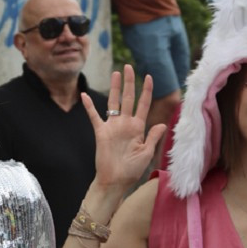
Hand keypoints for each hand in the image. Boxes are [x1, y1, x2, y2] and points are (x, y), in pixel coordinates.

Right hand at [82, 65, 166, 191]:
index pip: (143, 105)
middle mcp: (125, 124)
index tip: (148, 76)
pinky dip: (89, 107)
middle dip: (129, 82)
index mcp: (138, 128)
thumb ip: (153, 137)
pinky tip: (84, 95)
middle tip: (128, 66)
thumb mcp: (146, 153)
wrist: (115, 182)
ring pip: (114, 102)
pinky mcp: (101, 132)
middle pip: (128, 98)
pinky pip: (94, 117)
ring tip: (116, 73)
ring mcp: (113, 127)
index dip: (146, 91)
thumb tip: (162, 123)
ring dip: (115, 88)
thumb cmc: (131, 171)